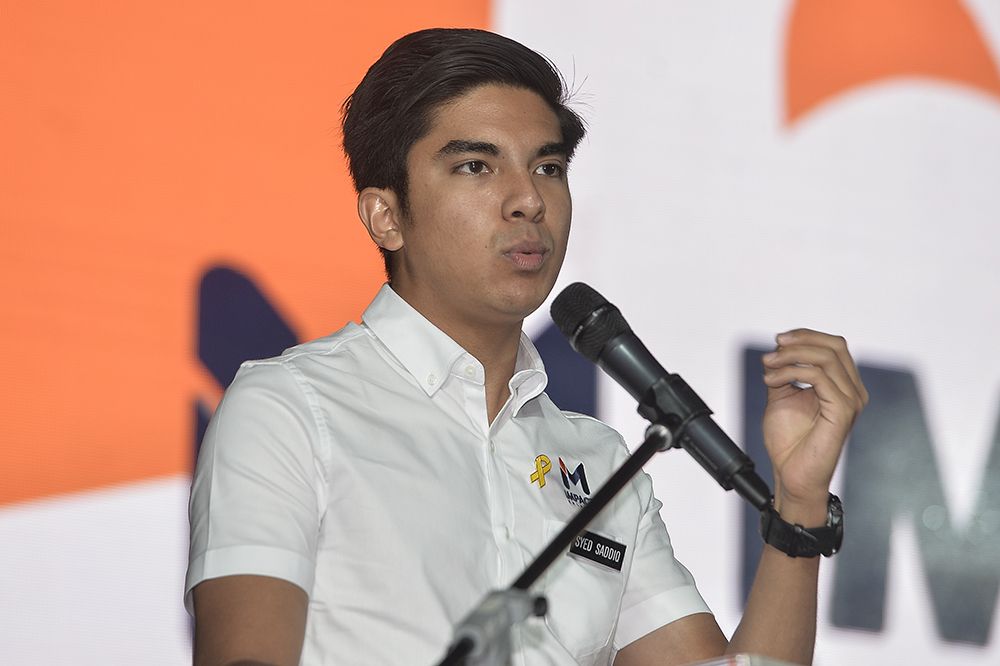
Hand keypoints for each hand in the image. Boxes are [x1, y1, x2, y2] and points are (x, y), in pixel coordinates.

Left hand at [761, 329, 867, 522]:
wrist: (791, 474)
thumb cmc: (789, 442)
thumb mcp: (782, 397)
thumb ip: (784, 373)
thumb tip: (777, 350)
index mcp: (843, 385)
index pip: (834, 346)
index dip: (806, 336)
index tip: (778, 340)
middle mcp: (853, 391)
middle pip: (835, 346)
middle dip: (801, 340)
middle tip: (774, 347)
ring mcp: (851, 401)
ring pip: (826, 358)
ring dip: (791, 356)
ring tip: (768, 366)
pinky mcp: (843, 411)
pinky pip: (819, 377)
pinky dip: (791, 372)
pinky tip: (772, 380)